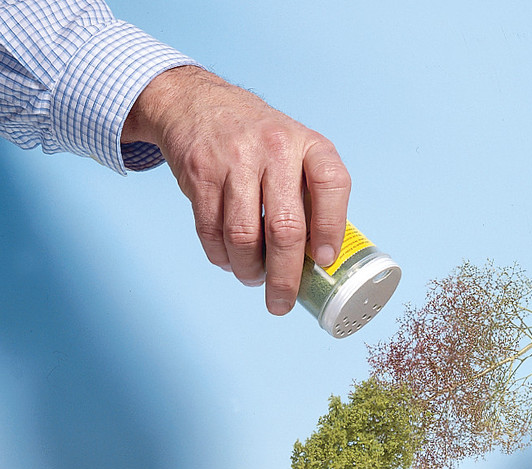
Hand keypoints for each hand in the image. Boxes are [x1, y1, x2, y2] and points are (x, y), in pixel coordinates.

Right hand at [122, 65, 350, 314]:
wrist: (199, 103)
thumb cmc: (260, 141)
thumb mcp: (297, 151)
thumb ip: (312, 195)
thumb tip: (322, 260)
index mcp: (309, 144)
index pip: (332, 185)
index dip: (331, 228)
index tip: (325, 261)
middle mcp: (275, 148)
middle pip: (286, 227)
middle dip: (285, 276)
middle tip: (282, 302)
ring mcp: (234, 159)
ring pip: (244, 236)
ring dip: (249, 270)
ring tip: (253, 278)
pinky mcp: (200, 172)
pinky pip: (211, 230)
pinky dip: (221, 256)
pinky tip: (229, 260)